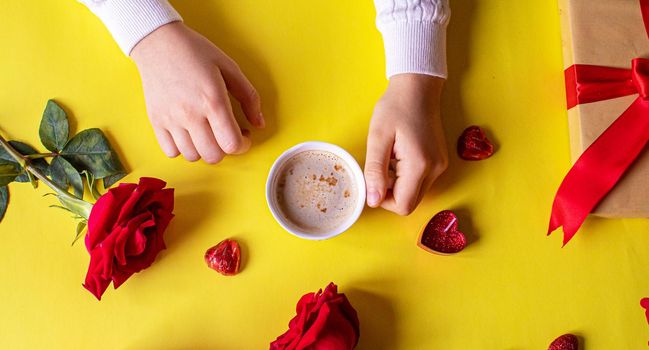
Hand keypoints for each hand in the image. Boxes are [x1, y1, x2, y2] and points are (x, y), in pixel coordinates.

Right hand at [131, 22, 263, 162]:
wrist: (158, 42)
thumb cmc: (195, 52)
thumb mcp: (230, 68)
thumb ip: (249, 97)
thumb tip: (259, 123)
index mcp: (213, 100)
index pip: (232, 144)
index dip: (243, 146)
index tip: (243, 137)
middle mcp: (190, 114)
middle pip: (213, 156)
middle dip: (225, 149)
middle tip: (226, 134)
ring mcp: (171, 120)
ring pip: (192, 156)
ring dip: (204, 150)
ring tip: (207, 133)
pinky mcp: (155, 121)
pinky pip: (171, 152)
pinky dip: (182, 148)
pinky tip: (188, 134)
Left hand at [364, 74, 447, 214]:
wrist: (417, 88)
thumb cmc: (395, 107)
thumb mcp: (377, 137)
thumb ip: (375, 171)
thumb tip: (373, 201)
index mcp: (419, 165)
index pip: (403, 205)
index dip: (383, 201)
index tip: (372, 180)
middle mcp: (435, 170)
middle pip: (410, 203)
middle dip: (390, 194)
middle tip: (379, 168)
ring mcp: (440, 166)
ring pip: (415, 193)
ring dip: (397, 185)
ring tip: (389, 158)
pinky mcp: (439, 162)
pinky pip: (420, 182)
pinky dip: (405, 177)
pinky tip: (398, 156)